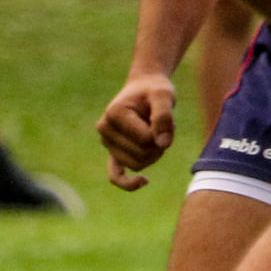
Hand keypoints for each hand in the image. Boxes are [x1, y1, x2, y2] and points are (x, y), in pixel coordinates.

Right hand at [97, 71, 176, 189]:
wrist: (145, 88)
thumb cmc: (154, 90)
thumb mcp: (164, 95)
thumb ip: (163, 116)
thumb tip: (162, 144)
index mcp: (114, 114)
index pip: (145, 140)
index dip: (162, 133)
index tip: (165, 116)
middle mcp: (105, 130)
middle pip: (141, 154)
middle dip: (159, 144)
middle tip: (164, 124)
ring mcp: (107, 143)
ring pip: (137, 164)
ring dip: (154, 153)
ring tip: (157, 132)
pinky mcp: (112, 152)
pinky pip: (116, 175)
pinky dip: (128, 183)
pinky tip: (145, 182)